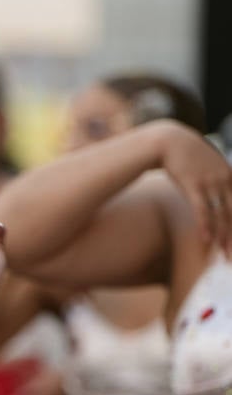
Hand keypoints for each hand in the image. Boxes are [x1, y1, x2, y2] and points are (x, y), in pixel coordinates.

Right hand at [154, 121, 231, 247]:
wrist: (169, 140)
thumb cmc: (186, 154)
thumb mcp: (209, 165)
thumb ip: (218, 179)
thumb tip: (218, 197)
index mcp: (231, 176)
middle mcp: (225, 180)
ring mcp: (210, 182)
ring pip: (221, 215)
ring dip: (223, 237)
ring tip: (223, 254)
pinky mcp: (193, 185)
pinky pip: (202, 210)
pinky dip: (205, 226)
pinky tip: (205, 240)